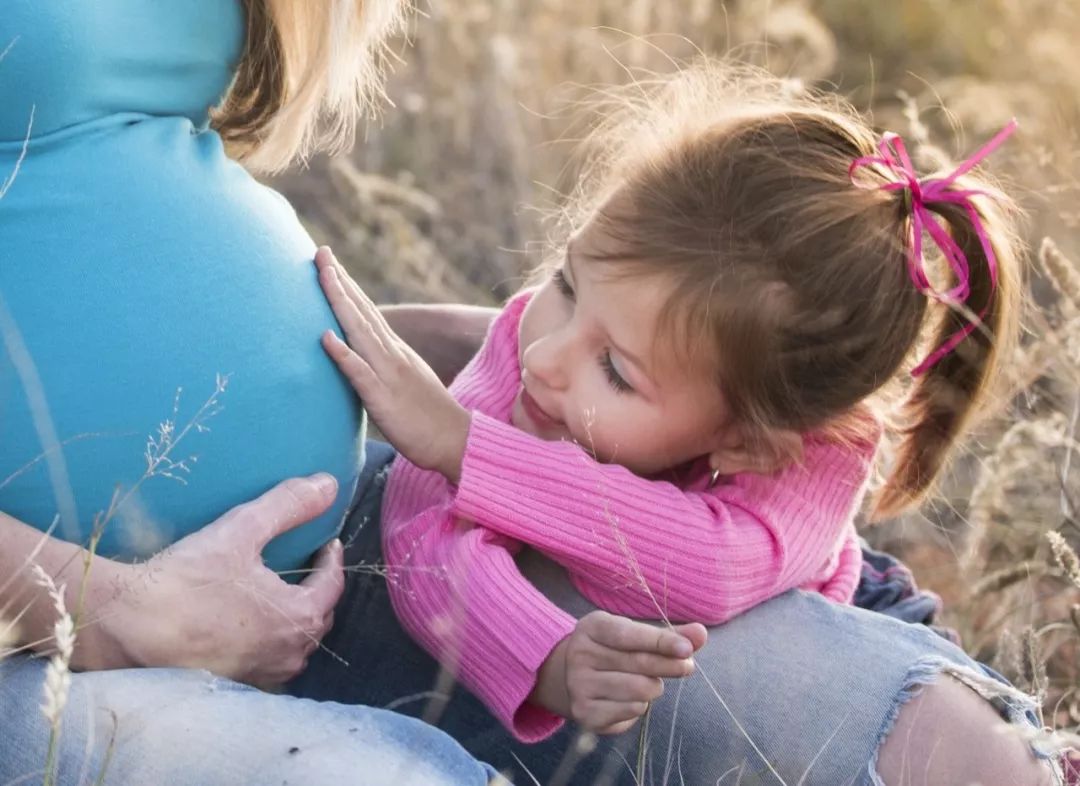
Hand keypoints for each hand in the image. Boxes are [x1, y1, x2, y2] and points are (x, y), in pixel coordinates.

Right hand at [79, 475, 345, 685]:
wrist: (127, 628)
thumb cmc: (187, 581)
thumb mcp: (242, 531)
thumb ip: (288, 505)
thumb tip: (328, 485)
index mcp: (299, 617)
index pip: (332, 585)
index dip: (331, 560)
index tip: (327, 543)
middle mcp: (288, 655)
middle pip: (317, 618)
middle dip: (317, 591)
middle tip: (306, 567)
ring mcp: (261, 675)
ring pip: (293, 646)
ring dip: (293, 621)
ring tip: (279, 595)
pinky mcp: (232, 685)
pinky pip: (265, 663)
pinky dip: (267, 643)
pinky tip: (246, 627)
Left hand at [316, 247, 470, 483]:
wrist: (457, 441)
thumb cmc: (428, 418)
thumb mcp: (404, 383)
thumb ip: (384, 366)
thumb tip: (361, 357)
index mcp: (395, 352)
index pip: (367, 312)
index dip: (347, 286)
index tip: (328, 262)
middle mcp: (392, 355)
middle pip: (362, 312)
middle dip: (339, 281)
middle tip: (319, 251)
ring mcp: (389, 374)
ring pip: (360, 332)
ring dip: (340, 302)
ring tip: (322, 275)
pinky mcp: (384, 399)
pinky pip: (360, 374)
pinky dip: (343, 354)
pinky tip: (325, 337)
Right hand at [531, 610, 706, 734]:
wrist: (570, 676)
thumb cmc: (612, 650)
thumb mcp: (634, 634)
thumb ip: (667, 634)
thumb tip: (700, 633)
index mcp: (592, 627)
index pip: (629, 635)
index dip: (661, 641)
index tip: (687, 648)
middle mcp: (580, 655)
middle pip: (638, 663)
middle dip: (670, 665)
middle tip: (688, 667)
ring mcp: (579, 685)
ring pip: (638, 690)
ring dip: (654, 687)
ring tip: (649, 682)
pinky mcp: (585, 713)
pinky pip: (631, 711)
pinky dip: (641, 705)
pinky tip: (632, 698)